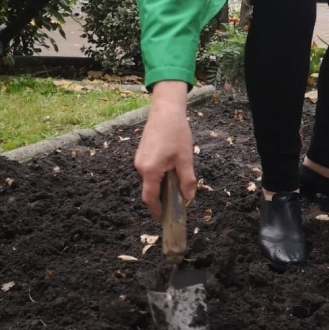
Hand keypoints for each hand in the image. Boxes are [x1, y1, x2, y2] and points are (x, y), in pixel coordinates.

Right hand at [135, 81, 196, 217]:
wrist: (165, 110)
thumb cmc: (176, 132)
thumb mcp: (185, 158)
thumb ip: (187, 180)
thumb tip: (189, 198)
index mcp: (150, 170)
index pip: (150, 199)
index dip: (157, 211)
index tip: (166, 218)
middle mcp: (141, 167)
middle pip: (150, 189)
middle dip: (163, 197)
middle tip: (178, 200)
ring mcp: (139, 160)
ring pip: (150, 179)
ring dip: (162, 185)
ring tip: (178, 180)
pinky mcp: (141, 154)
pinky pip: (150, 170)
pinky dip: (159, 175)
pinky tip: (172, 168)